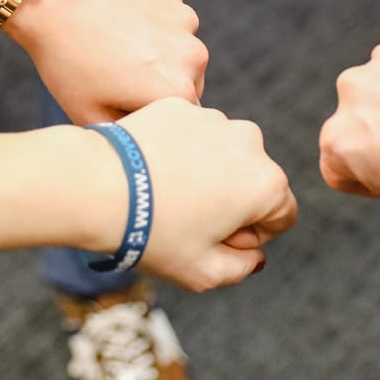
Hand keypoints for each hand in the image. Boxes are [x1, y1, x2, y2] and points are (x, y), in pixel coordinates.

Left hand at [3, 0, 207, 123]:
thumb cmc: (67, 61)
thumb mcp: (90, 116)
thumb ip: (130, 136)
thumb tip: (147, 143)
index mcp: (177, 92)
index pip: (180, 120)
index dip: (151, 115)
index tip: (121, 102)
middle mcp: (193, 57)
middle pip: (188, 85)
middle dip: (161, 86)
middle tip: (118, 77)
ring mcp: (186, 22)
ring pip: (180, 52)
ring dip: (161, 55)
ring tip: (118, 49)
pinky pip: (172, 23)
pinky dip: (155, 26)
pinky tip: (121, 23)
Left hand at [76, 98, 296, 291]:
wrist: (97, 187)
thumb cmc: (153, 235)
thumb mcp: (204, 273)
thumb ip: (243, 267)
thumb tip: (252, 252)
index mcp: (266, 183)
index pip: (281, 215)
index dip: (253, 236)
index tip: (217, 241)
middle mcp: (249, 142)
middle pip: (253, 180)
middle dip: (233, 202)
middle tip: (189, 221)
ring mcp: (213, 118)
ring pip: (222, 154)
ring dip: (207, 173)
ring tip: (166, 195)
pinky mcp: (179, 106)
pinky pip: (191, 134)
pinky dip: (178, 151)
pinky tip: (151, 171)